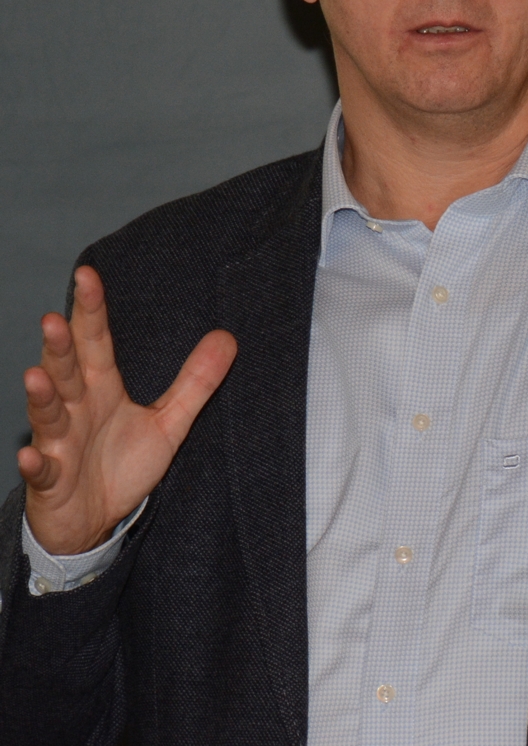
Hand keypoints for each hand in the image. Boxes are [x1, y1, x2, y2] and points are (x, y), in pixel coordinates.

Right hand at [18, 265, 236, 554]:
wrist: (93, 522)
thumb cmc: (121, 465)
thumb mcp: (168, 422)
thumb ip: (195, 382)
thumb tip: (228, 337)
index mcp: (101, 388)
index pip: (95, 341)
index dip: (92, 309)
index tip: (88, 275)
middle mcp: (76, 409)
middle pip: (66, 370)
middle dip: (59, 346)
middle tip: (54, 317)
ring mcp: (59, 444)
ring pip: (49, 414)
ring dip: (42, 396)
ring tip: (36, 376)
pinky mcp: (51, 480)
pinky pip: (41, 470)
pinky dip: (34, 463)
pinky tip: (30, 454)